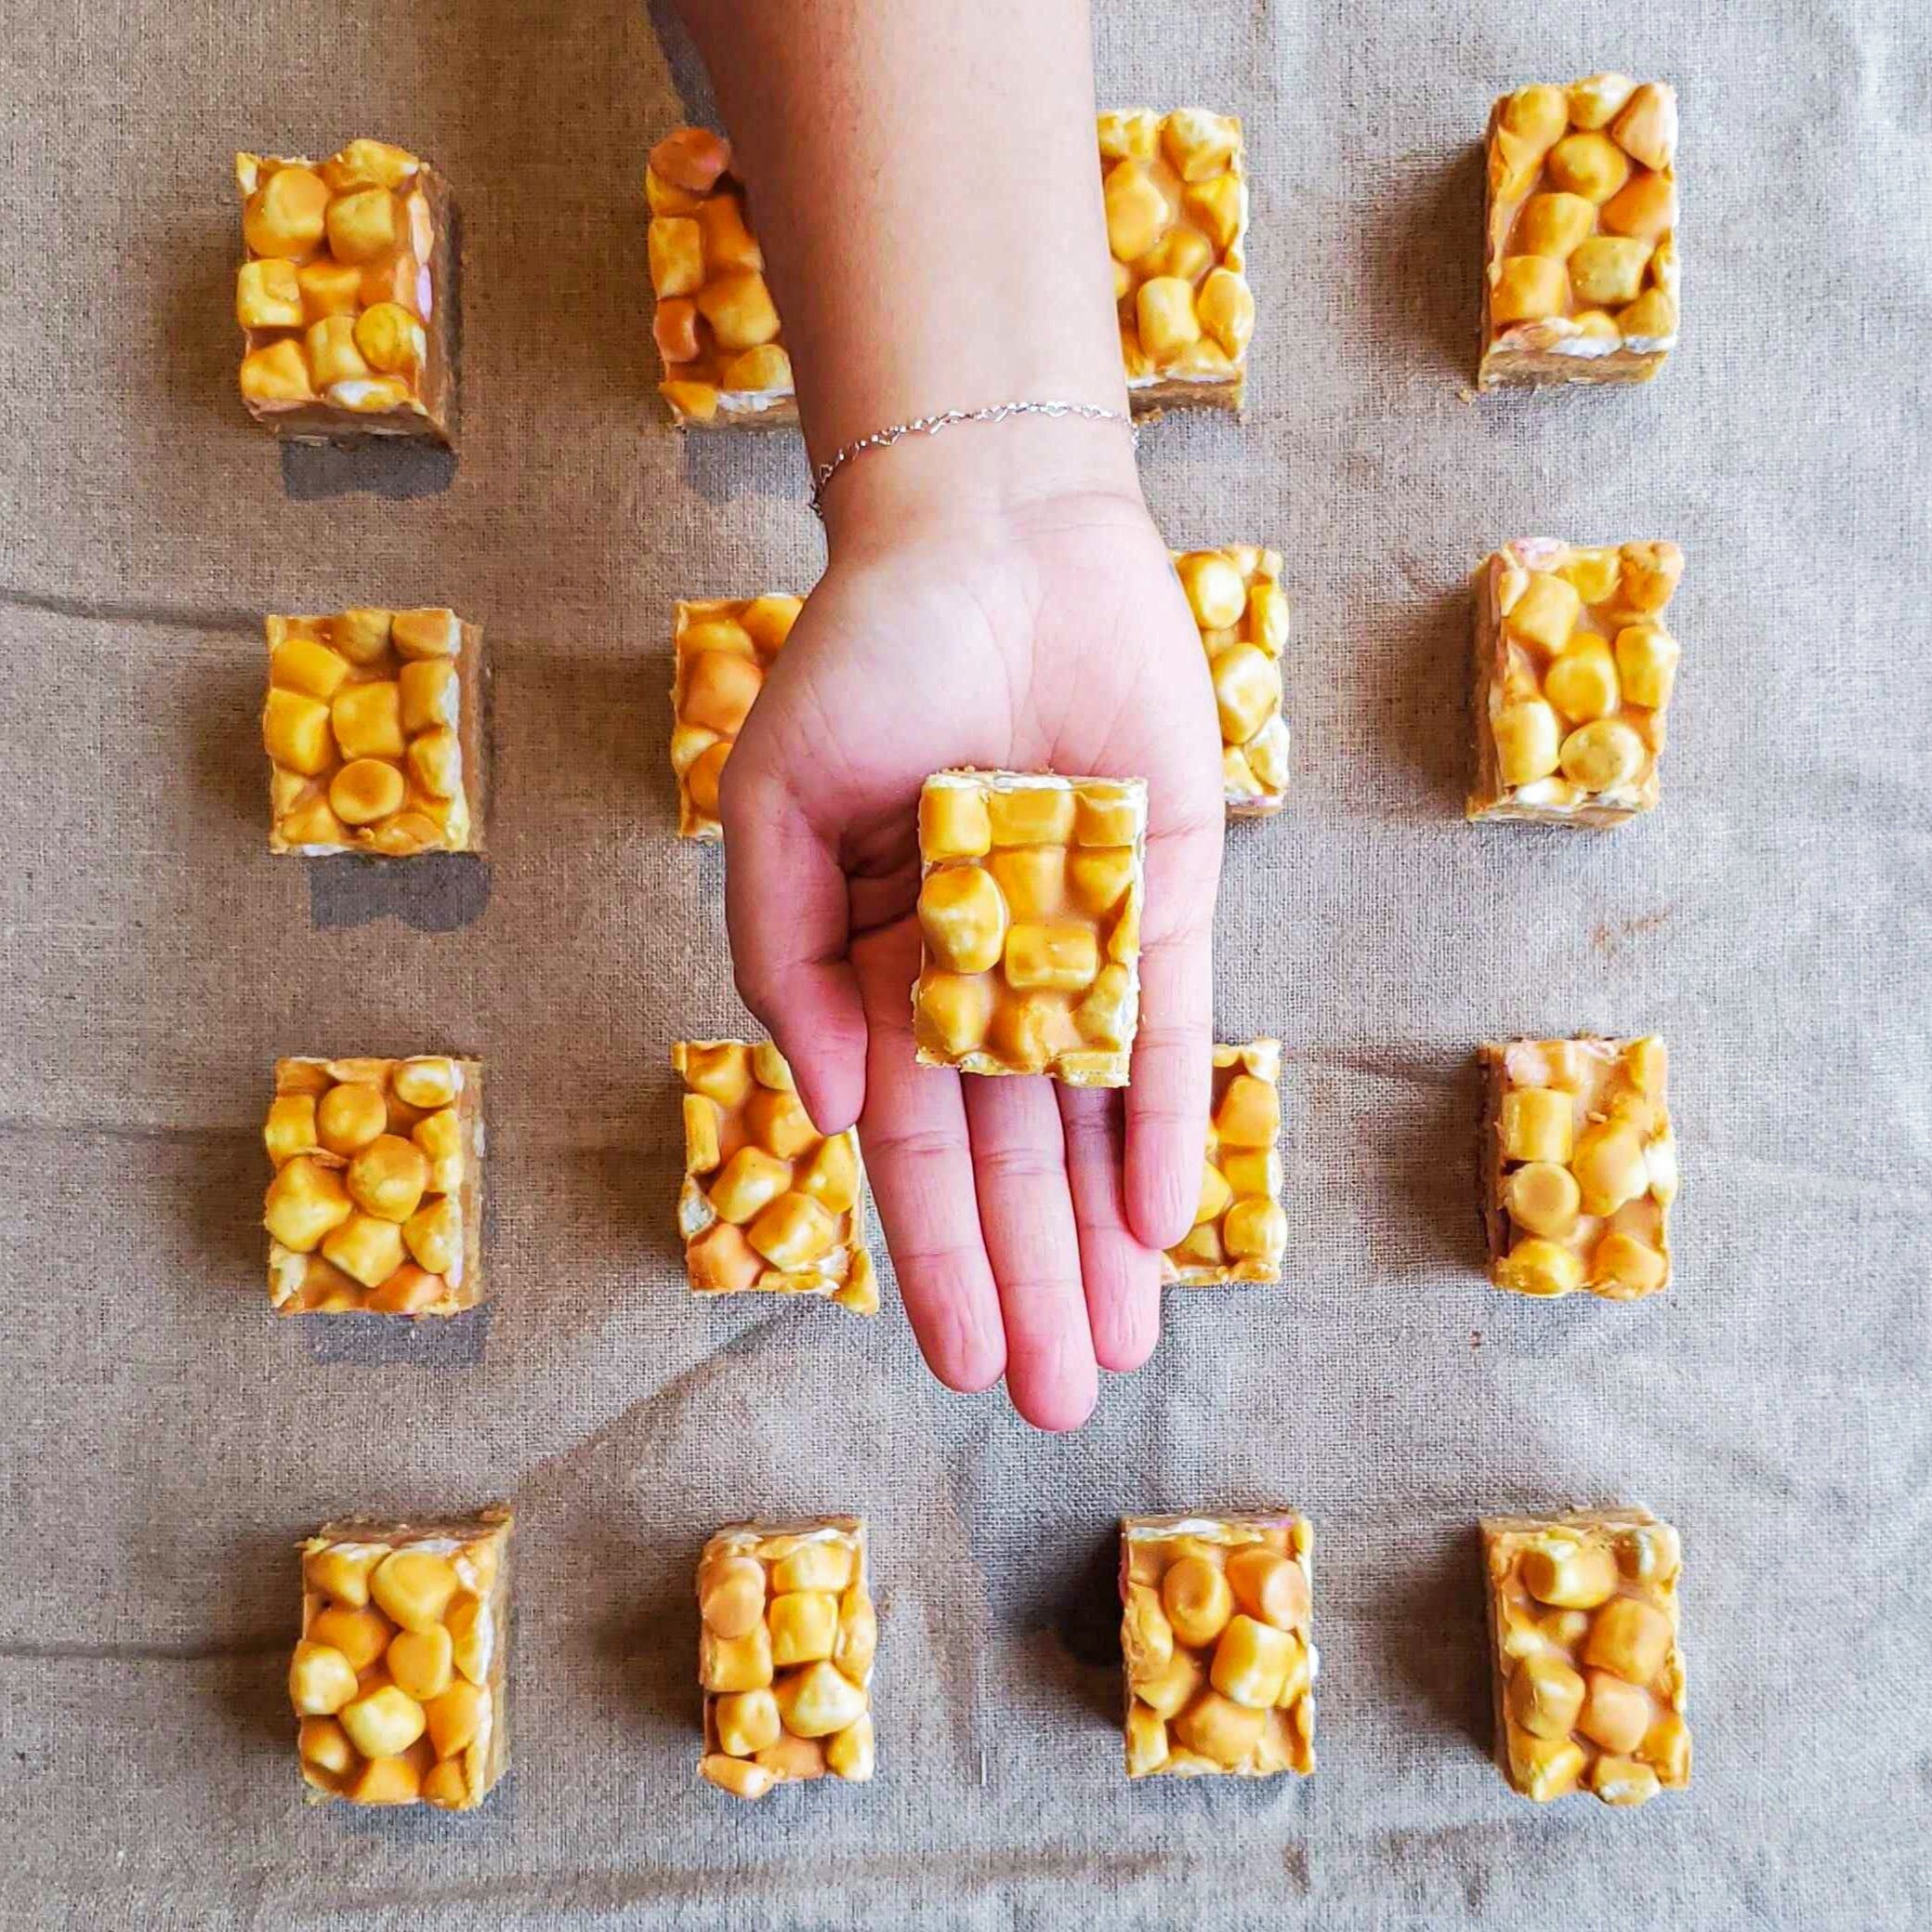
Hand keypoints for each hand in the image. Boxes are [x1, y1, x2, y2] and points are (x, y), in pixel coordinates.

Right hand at [720, 462, 1223, 1429]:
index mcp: (886, 969)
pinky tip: (1162, 1220)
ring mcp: (1082, 944)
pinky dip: (1163, 1119)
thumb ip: (785, 962)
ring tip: (1113, 1348)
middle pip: (1012, 1161)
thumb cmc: (863, 659)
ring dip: (1102, 1238)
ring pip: (1093, 1121)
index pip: (914, 1147)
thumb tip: (838, 1115)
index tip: (956, 1361)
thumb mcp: (775, 809)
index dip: (932, 1255)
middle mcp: (987, 977)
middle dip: (1029, 1281)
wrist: (990, 535)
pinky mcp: (1165, 895)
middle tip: (1055, 1401)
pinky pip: (1166, 1027)